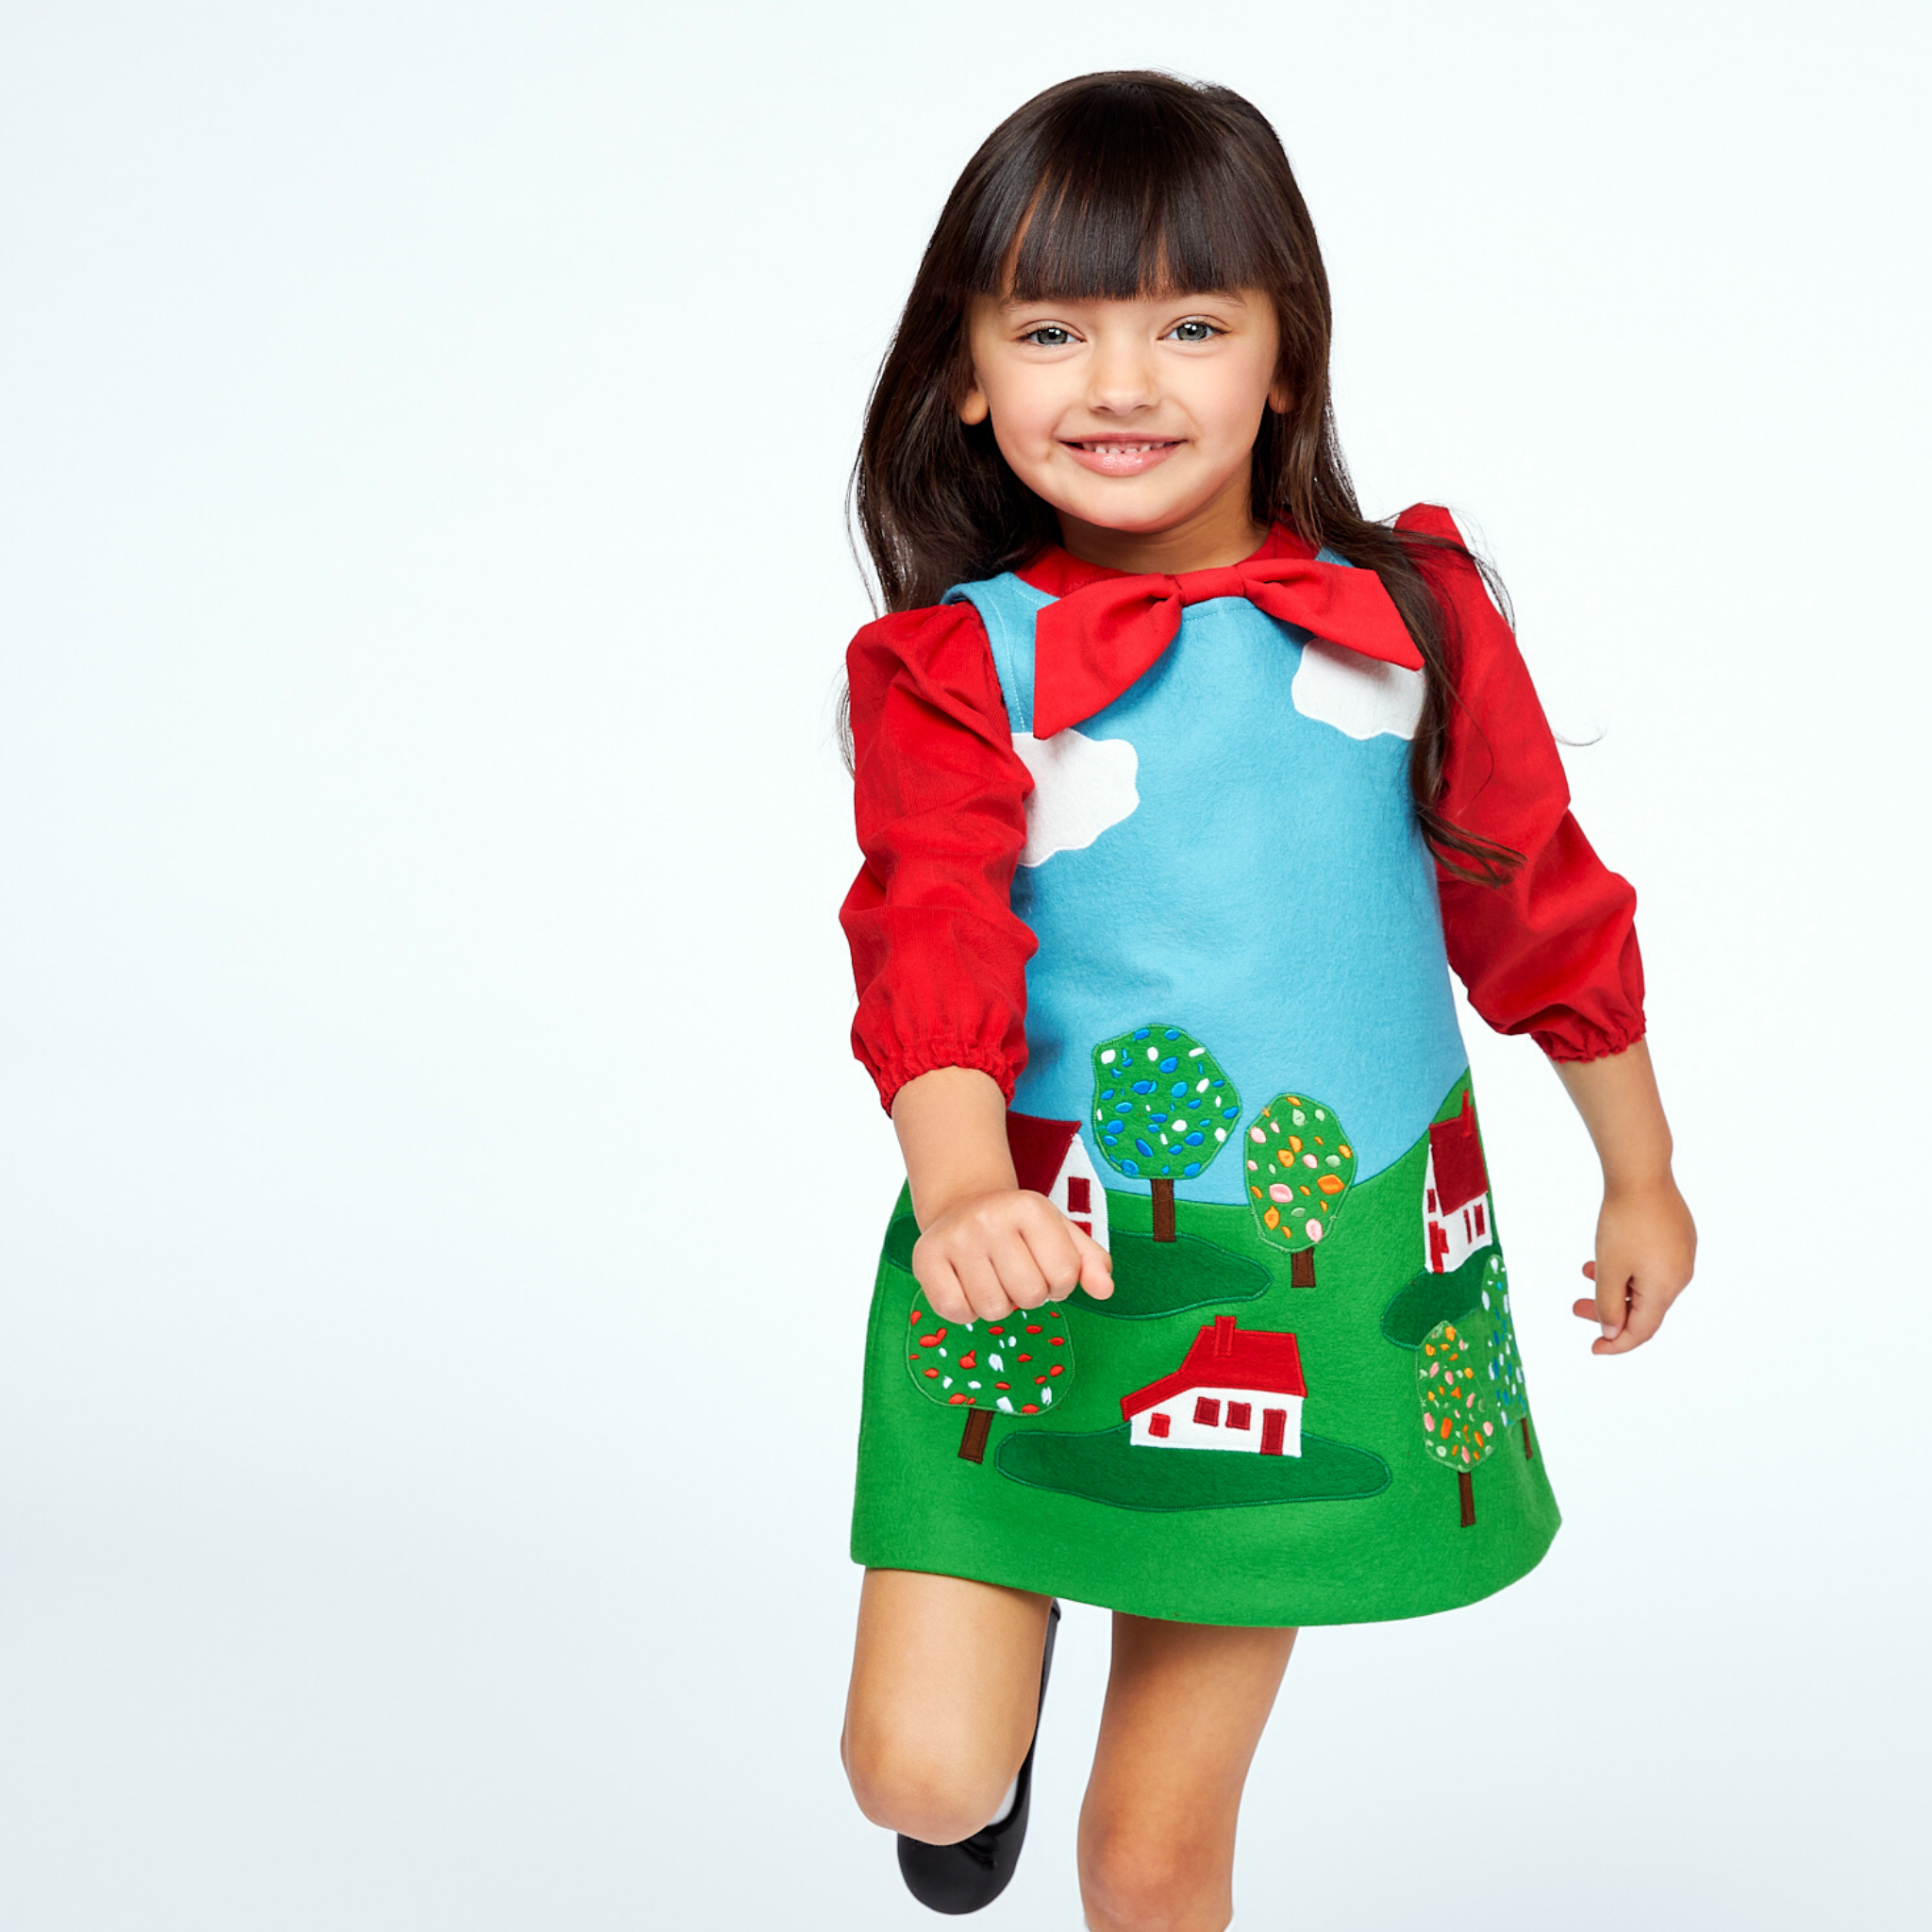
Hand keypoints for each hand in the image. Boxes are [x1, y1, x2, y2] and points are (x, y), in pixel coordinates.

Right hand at [911, 1188, 1114, 1324]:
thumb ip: (1091, 1262)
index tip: (1043, 1267)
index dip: (1059, 1285)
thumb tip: (1105, 1290)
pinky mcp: (926, 1257)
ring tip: (992, 1278)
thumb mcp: (1061, 1234)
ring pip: (993, 1309)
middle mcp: (990, 1217)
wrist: (963, 1204)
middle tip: (1015, 1273)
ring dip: (998, 1304)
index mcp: (1031, 1207)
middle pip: (1029, 1295)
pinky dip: (966, 1310)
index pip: (1064, 1277)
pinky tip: (967, 1286)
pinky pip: (956, 1311)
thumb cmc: (1020, 1229)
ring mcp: (955, 1237)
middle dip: (1028, 1296)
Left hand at [1571, 1172, 1695, 1354]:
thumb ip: (1607, 1305)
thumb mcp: (1609, 1269)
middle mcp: (1680, 1276)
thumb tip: (1612, 1332)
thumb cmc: (1624, 1223)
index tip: (1594, 1349)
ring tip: (1586, 1273)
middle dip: (1608, 1311)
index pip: (1642, 1330)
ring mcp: (1682, 1255)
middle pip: (1643, 1308)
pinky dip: (1627, 1268)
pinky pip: (1651, 1264)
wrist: (1642, 1174)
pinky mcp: (1678, 1237)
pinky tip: (1606, 1255)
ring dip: (1614, 1285)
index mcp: (1666, 1289)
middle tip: (1576, 1307)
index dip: (1617, 1344)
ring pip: (1644, 1284)